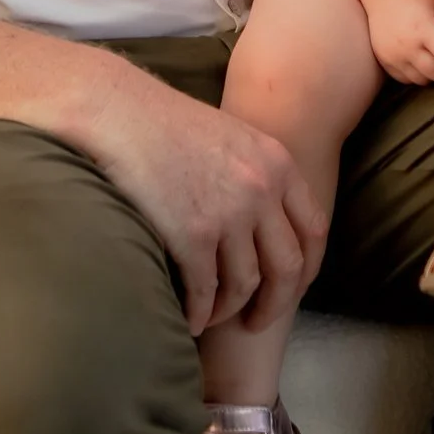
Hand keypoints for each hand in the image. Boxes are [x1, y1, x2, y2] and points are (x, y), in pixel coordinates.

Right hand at [63, 59, 325, 336]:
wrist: (119, 112)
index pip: (315, 229)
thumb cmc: (165, 123)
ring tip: (212, 317)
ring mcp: (230, 213)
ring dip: (230, 311)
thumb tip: (263, 222)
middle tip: (257, 322)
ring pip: (246, 284)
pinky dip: (200, 314)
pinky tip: (190, 320)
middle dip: (276, 303)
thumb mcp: (231, 137)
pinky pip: (206, 291)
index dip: (307, 268)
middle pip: (289, 266)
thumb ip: (256, 174)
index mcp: (278, 163)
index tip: (291, 288)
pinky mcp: (193, 234)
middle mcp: (262, 189)